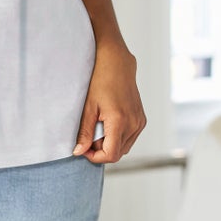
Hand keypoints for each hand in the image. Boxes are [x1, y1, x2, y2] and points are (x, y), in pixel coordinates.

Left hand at [73, 40, 145, 163]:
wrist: (117, 64)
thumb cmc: (100, 81)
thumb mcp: (88, 107)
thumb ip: (84, 132)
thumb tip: (79, 152)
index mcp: (120, 121)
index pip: (111, 155)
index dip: (95, 157)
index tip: (84, 149)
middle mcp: (134, 124)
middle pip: (117, 153)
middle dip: (101, 150)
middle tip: (88, 135)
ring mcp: (139, 122)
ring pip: (124, 147)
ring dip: (110, 144)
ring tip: (98, 127)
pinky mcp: (141, 119)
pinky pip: (130, 138)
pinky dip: (118, 137)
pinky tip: (108, 123)